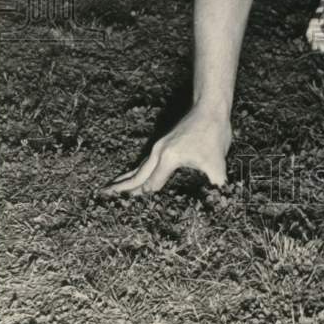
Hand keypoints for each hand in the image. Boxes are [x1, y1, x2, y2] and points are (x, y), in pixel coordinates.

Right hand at [101, 105, 230, 195]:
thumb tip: (222, 200)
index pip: (151, 186)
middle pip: (137, 176)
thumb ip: (218, 183)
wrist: (210, 107)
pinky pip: (145, 161)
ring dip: (125, 179)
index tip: (131, 216)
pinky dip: (137, 171)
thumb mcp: (218, 161)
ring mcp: (159, 147)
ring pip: (138, 168)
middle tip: (101, 197)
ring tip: (109, 189)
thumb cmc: (213, 133)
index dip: (144, 201)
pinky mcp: (164, 144)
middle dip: (121, 188)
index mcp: (168, 158)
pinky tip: (135, 175)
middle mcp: (159, 153)